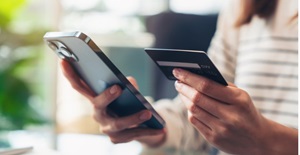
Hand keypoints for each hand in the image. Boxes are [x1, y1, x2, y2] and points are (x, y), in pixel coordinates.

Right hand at [60, 60, 165, 146]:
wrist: (139, 125)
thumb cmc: (129, 104)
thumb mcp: (129, 91)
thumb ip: (128, 85)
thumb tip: (129, 82)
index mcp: (96, 98)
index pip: (80, 86)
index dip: (70, 74)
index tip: (64, 60)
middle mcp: (97, 113)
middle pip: (97, 104)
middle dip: (106, 96)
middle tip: (118, 88)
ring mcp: (106, 128)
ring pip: (118, 123)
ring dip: (133, 118)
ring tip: (147, 113)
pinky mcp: (117, 139)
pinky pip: (132, 134)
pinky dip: (148, 130)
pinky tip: (160, 127)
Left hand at [173, 68, 297, 154]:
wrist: (259, 139)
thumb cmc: (246, 111)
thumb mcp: (241, 96)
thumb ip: (220, 86)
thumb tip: (194, 76)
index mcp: (238, 100)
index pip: (207, 86)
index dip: (189, 78)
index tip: (178, 71)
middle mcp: (230, 116)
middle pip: (197, 98)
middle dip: (183, 87)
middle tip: (177, 81)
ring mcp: (222, 129)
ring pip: (194, 110)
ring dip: (184, 98)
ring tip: (182, 90)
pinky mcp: (214, 139)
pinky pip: (195, 122)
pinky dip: (190, 111)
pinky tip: (190, 105)